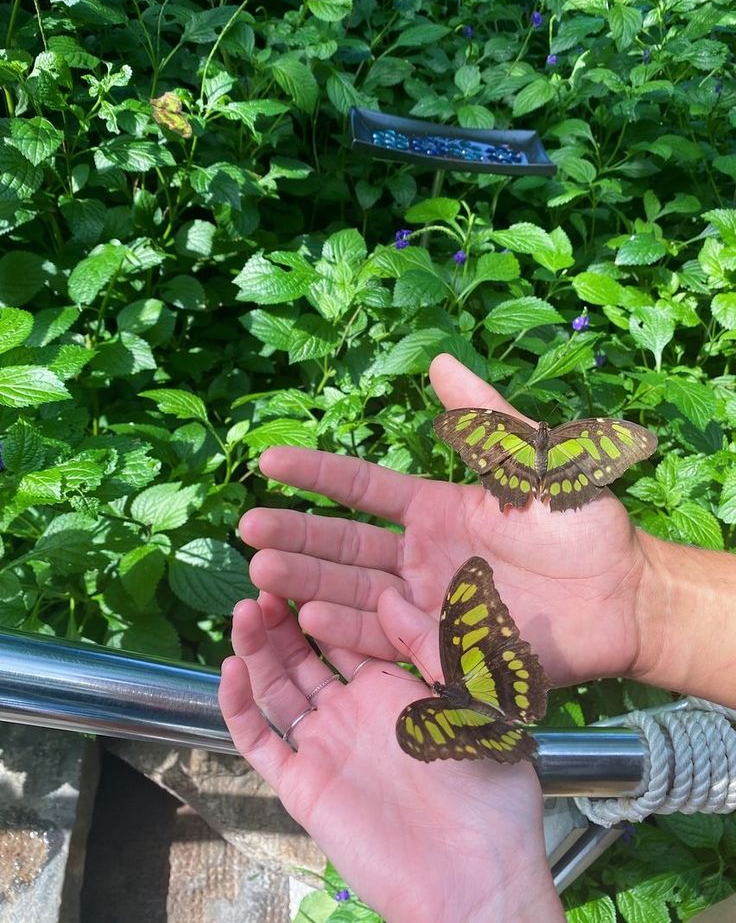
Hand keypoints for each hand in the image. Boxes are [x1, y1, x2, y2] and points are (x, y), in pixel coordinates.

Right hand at [219, 589, 562, 922]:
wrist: (476, 876)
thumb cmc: (488, 790)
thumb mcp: (471, 700)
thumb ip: (429, 646)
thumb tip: (388, 593)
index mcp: (394, 690)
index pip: (347, 634)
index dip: (322, 602)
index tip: (303, 564)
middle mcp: (354, 712)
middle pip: (305, 655)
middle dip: (283, 618)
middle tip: (262, 578)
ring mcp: (325, 746)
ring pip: (278, 688)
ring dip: (258, 649)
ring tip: (243, 609)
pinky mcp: (303, 783)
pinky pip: (261, 740)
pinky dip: (240, 707)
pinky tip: (232, 668)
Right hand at [243, 354, 651, 687]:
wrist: (623, 594)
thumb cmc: (580, 524)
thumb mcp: (531, 461)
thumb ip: (485, 419)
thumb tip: (438, 360)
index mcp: (433, 511)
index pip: (360, 489)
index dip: (315, 474)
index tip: (267, 461)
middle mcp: (418, 558)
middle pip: (343, 545)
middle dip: (295, 534)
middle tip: (247, 527)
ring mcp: (427, 605)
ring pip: (353, 593)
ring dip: (308, 582)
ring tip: (263, 571)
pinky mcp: (443, 649)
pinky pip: (389, 640)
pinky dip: (350, 631)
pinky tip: (311, 617)